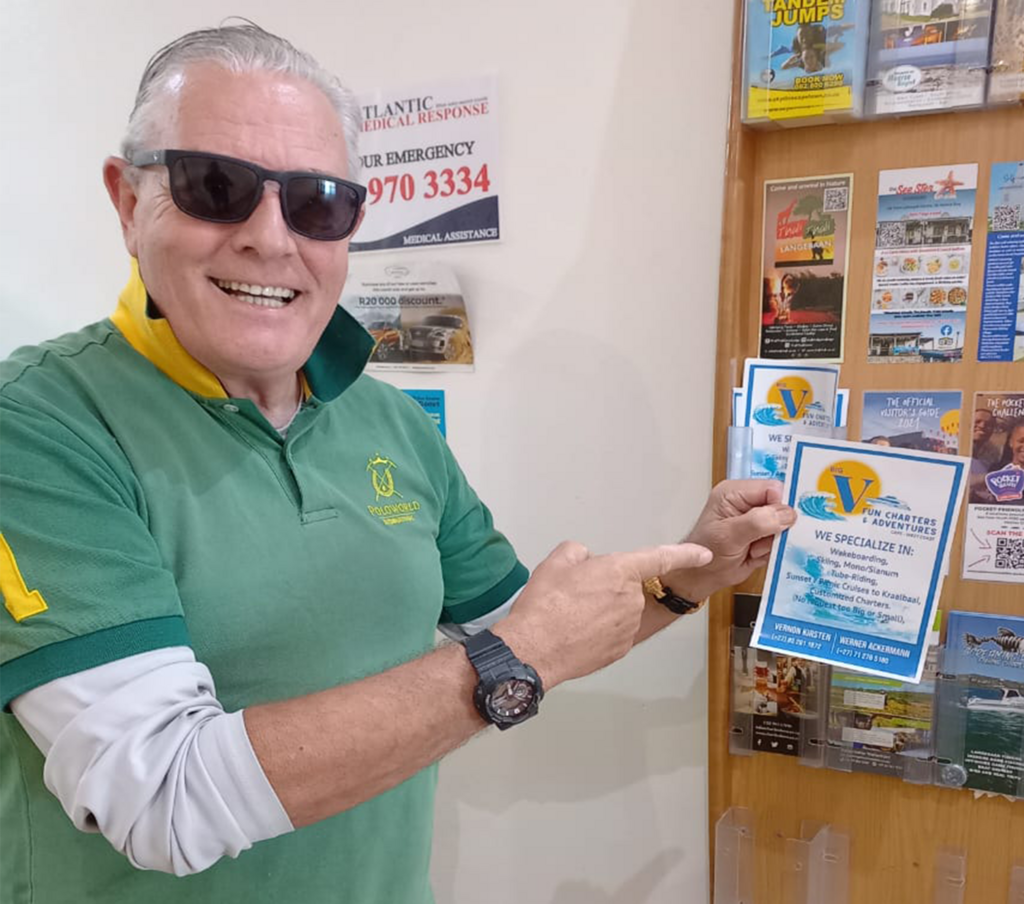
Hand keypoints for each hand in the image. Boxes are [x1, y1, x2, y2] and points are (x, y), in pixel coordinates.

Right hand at [494, 540, 711, 688]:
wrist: (534, 649)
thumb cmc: (544, 605)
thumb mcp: (555, 562)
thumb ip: (578, 552)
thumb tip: (585, 561)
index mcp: (619, 571)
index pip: (661, 557)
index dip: (686, 553)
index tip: (704, 553)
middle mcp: (631, 599)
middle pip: (625, 586)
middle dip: (607, 586)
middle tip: (575, 592)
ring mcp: (628, 627)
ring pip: (619, 609)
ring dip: (602, 609)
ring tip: (571, 615)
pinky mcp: (621, 649)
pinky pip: (614, 631)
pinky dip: (599, 630)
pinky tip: (577, 632)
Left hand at [664, 480, 795, 600]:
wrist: (702, 576)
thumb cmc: (706, 553)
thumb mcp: (729, 536)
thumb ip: (757, 522)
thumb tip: (786, 513)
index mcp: (734, 492)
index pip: (772, 488)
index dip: (779, 506)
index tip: (774, 526)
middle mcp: (746, 501)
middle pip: (781, 506)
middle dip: (775, 528)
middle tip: (757, 542)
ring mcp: (755, 518)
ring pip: (784, 525)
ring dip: (771, 542)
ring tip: (751, 550)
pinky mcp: (762, 533)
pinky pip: (780, 539)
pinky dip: (771, 550)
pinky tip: (754, 554)